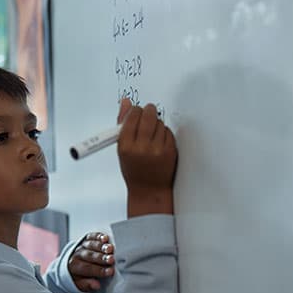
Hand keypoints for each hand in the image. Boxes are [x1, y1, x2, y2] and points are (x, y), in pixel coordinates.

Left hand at [68, 232, 115, 291]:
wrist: (71, 263)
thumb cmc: (80, 275)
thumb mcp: (80, 284)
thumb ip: (88, 285)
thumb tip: (97, 286)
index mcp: (75, 266)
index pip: (88, 269)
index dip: (100, 270)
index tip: (110, 272)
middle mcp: (78, 254)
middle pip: (90, 256)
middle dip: (101, 258)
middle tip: (111, 260)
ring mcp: (82, 245)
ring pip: (91, 245)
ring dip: (101, 247)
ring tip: (110, 249)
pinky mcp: (86, 239)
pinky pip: (91, 236)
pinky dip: (98, 236)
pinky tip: (105, 238)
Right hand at [117, 98, 177, 216]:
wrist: (149, 190)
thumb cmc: (133, 169)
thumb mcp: (122, 148)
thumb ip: (123, 124)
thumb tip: (126, 102)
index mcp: (126, 146)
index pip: (132, 116)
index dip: (135, 111)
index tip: (136, 113)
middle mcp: (141, 147)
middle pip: (148, 115)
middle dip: (148, 111)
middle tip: (148, 113)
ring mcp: (157, 149)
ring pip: (159, 122)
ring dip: (156, 124)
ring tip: (152, 134)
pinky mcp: (170, 151)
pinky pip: (168, 132)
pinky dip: (164, 133)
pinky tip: (159, 141)